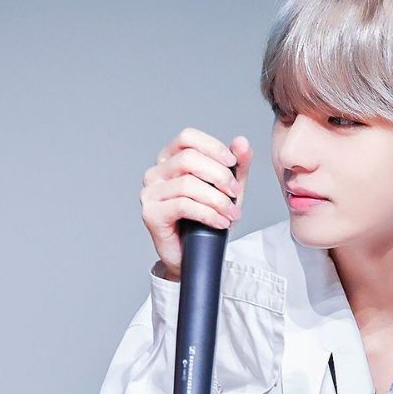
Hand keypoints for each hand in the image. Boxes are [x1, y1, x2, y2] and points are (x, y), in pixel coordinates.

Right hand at [140, 128, 252, 281]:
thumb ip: (236, 166)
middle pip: (189, 159)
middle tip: (236, 193)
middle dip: (220, 175)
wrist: (192, 255)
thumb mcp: (227, 189)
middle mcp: (155, 173)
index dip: (213, 147)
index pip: (188, 138)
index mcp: (170, 160)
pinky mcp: (151, 214)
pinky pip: (183, 205)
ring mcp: (150, 193)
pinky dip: (208, 213)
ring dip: (218, 200)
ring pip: (188, 184)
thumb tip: (242, 142)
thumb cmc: (206, 220)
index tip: (233, 162)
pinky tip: (220, 222)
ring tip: (232, 213)